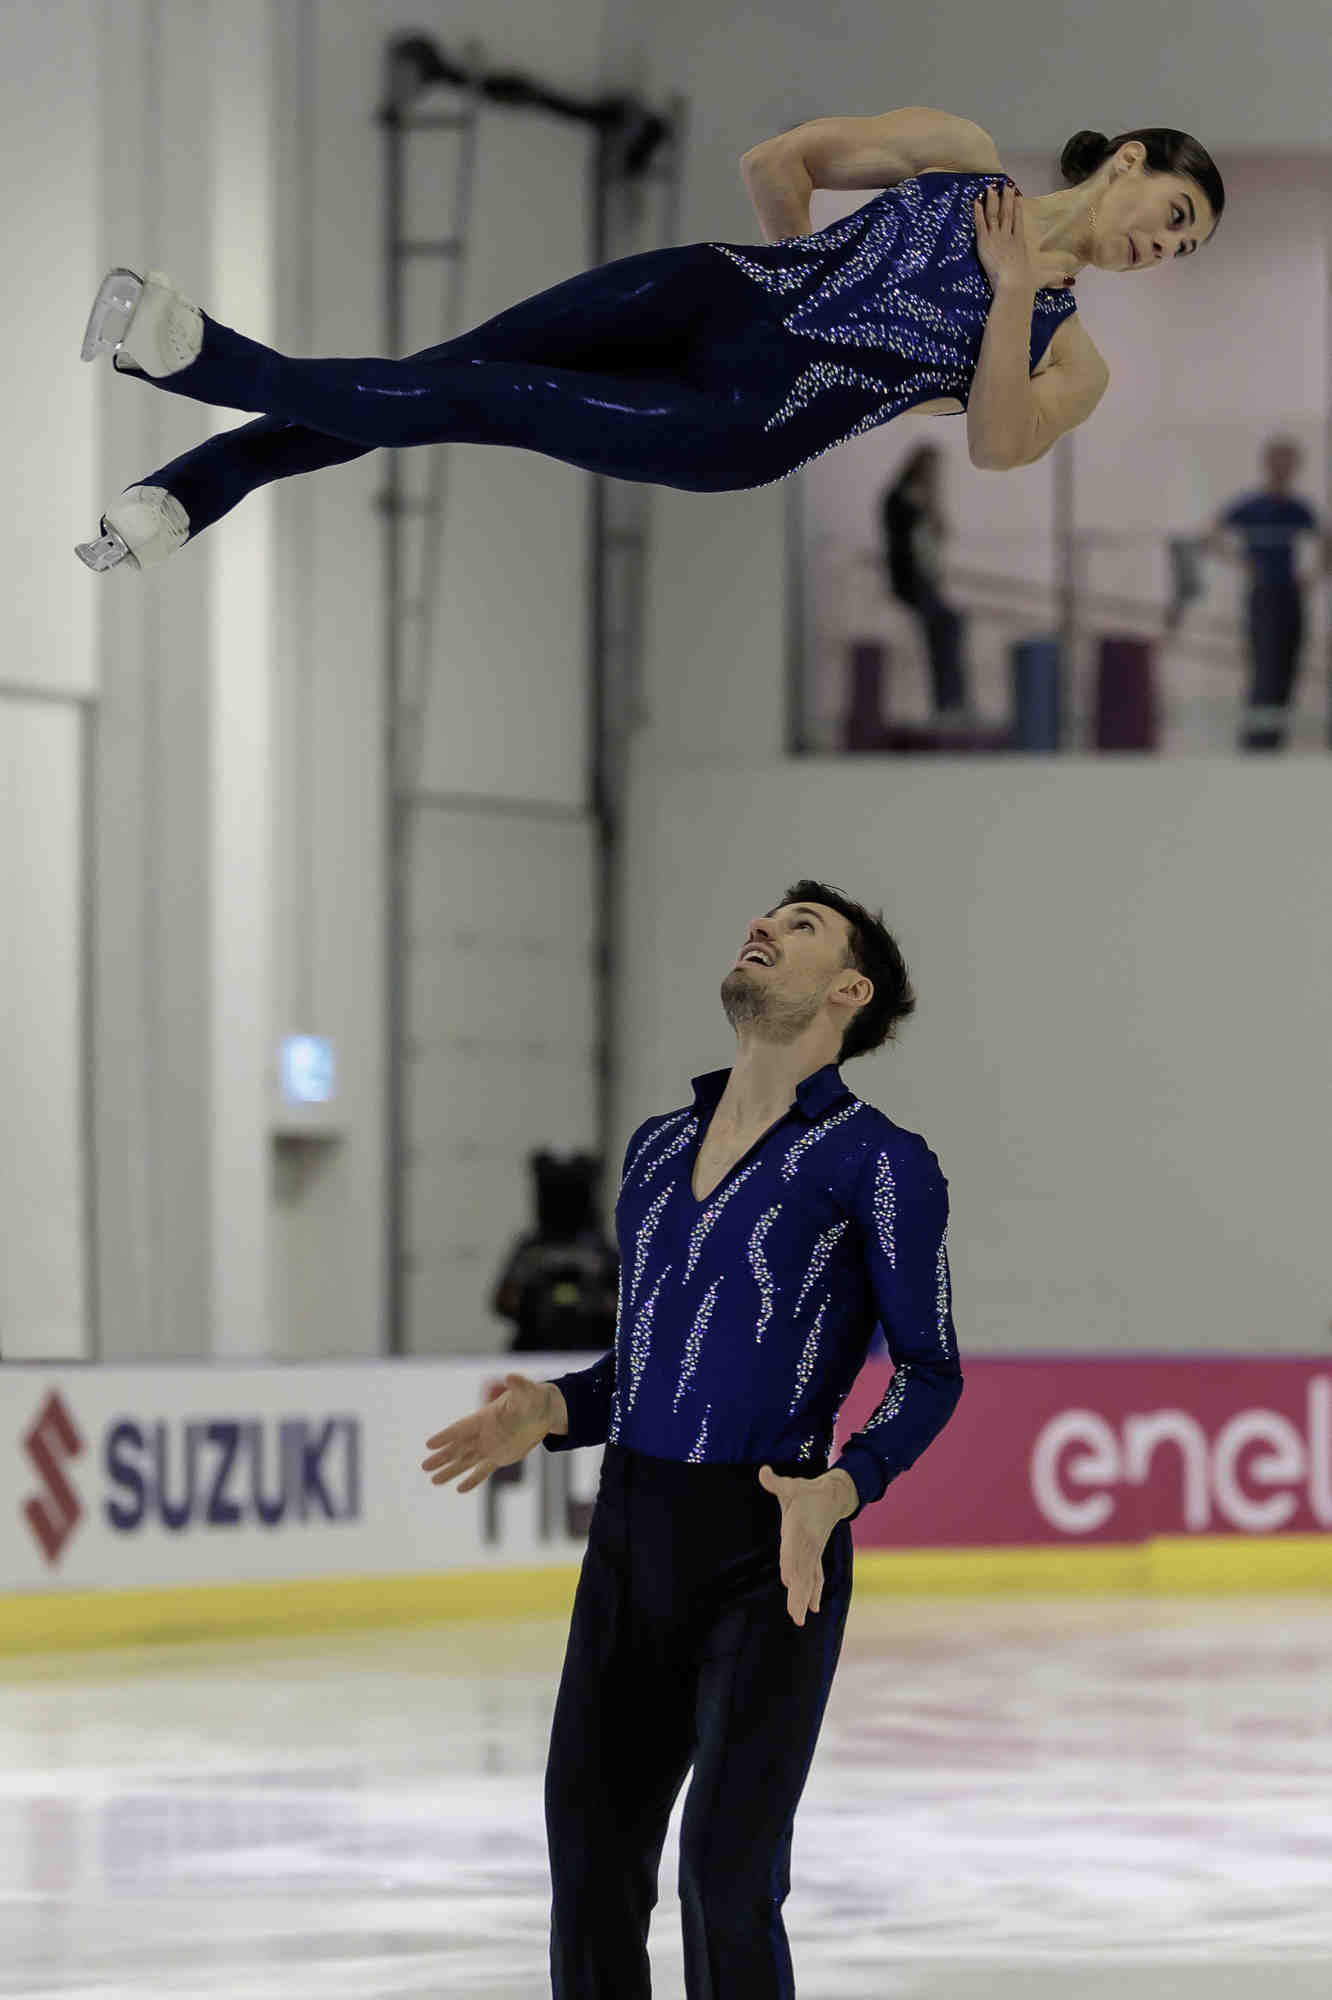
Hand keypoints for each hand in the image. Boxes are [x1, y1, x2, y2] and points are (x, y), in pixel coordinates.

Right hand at [422, 1372, 552, 1493]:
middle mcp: (484, 1434)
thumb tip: (511, 1376)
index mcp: (485, 1418)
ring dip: (451, 1471)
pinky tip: (459, 1489)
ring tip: (434, 1481)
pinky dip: (472, 1480)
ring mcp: (491, 1446)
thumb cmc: (533, 1398)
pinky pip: (483, 1470)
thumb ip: (518, 1385)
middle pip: (458, 1448)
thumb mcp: (527, 1391)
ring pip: (466, 1461)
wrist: (544, 1411)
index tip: (429, 1444)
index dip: (446, 1436)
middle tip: (424, 1466)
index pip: (461, 1428)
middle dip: (441, 1457)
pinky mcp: (500, 1457)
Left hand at [758, 1465, 850, 1625]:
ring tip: (799, 1619)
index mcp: (800, 1527)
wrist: (833, 1497)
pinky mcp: (815, 1556)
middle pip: (804, 1572)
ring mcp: (813, 1552)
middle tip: (795, 1615)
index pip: (794, 1548)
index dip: (791, 1563)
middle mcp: (808, 1544)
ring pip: (809, 1580)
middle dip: (799, 1594)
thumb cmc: (806, 1492)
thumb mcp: (790, 1486)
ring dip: (804, 1600)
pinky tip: (812, 1609)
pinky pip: (815, 1577)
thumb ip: (775, 1482)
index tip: (788, 1580)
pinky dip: (814, 1593)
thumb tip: (764, 1471)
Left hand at [973, 185, 1075, 294]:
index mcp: (1020, 242)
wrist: (1014, 284)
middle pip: (1007, 212)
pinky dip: (978, 212)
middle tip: (1004, 184)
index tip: (1017, 194)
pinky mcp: (984, 242)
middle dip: (1006, 197)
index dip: (1017, 207)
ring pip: (993, 214)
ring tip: (990, 187)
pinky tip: (976, 201)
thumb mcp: (1043, 278)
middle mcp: (1009, 236)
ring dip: (992, 200)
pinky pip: (980, 224)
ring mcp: (996, 238)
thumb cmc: (1028, 283)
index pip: (1018, 220)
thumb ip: (1055, 277)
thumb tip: (1070, 282)